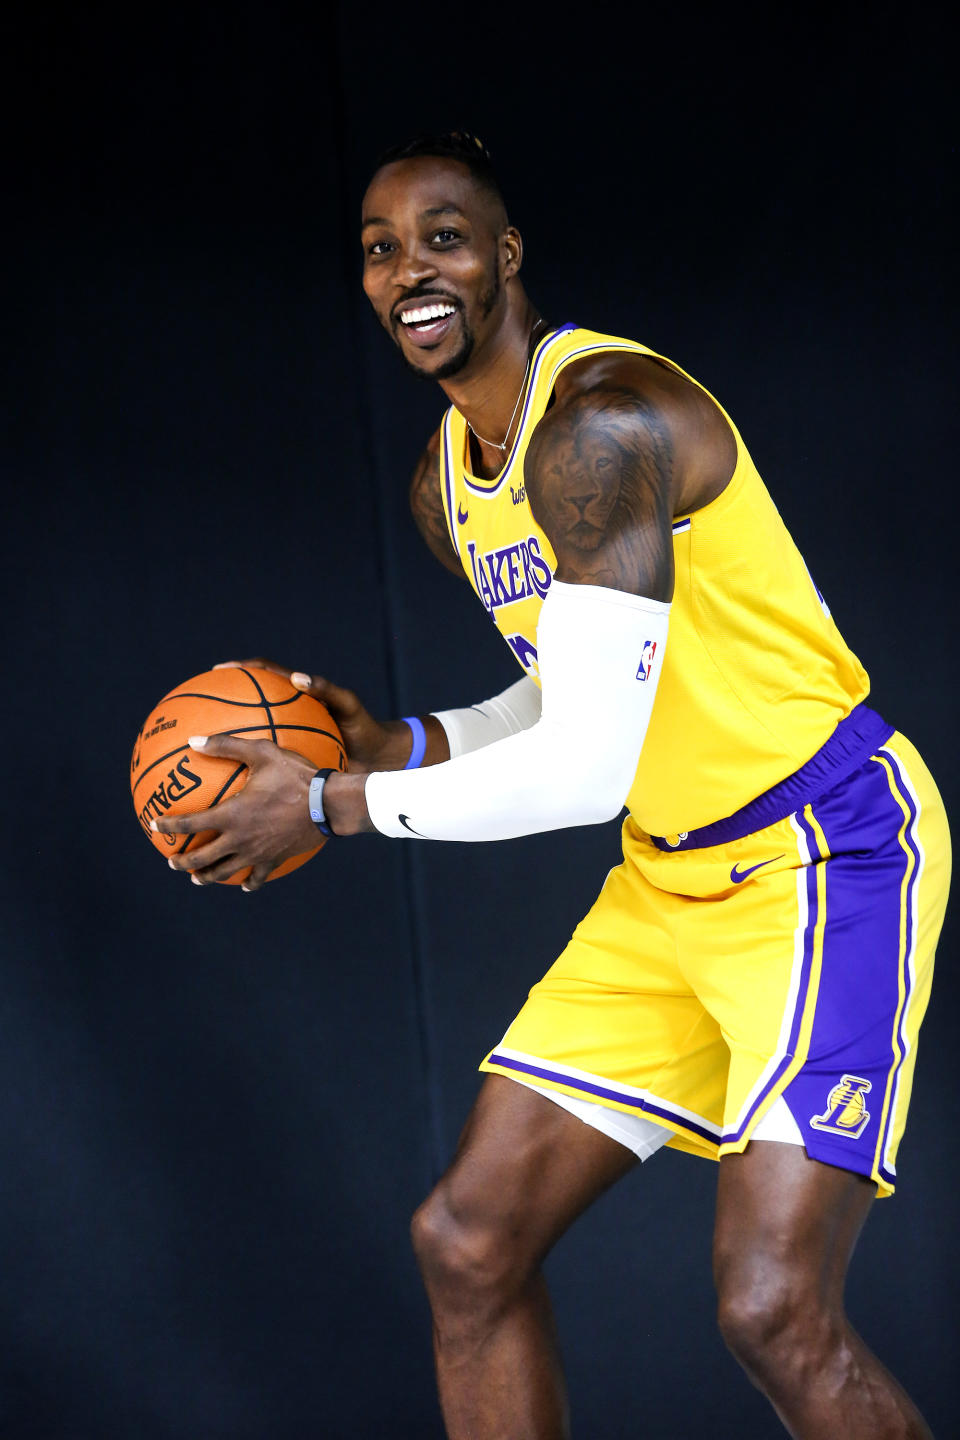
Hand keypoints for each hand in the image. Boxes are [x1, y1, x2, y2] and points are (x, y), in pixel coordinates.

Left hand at [152, 732, 365, 890]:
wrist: (328, 804)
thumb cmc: (295, 775)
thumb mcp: (262, 753)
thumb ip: (226, 746)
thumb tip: (194, 739)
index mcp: (230, 815)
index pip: (190, 824)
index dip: (169, 824)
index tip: (155, 824)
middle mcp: (239, 839)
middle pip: (202, 858)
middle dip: (183, 861)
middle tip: (172, 861)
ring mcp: (257, 854)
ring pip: (225, 872)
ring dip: (207, 876)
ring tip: (197, 878)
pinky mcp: (275, 860)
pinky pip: (258, 877)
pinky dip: (249, 882)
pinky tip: (246, 884)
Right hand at [214, 658, 416, 774]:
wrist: (379, 759)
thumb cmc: (365, 728)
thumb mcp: (347, 706)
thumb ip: (325, 690)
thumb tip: (297, 677)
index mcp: (300, 696)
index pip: (265, 674)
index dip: (242, 668)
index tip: (218, 669)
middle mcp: (289, 716)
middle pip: (250, 704)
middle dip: (225, 702)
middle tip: (197, 705)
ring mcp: (289, 737)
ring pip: (253, 736)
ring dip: (230, 739)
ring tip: (203, 746)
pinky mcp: (293, 759)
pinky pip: (266, 762)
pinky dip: (250, 767)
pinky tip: (231, 783)